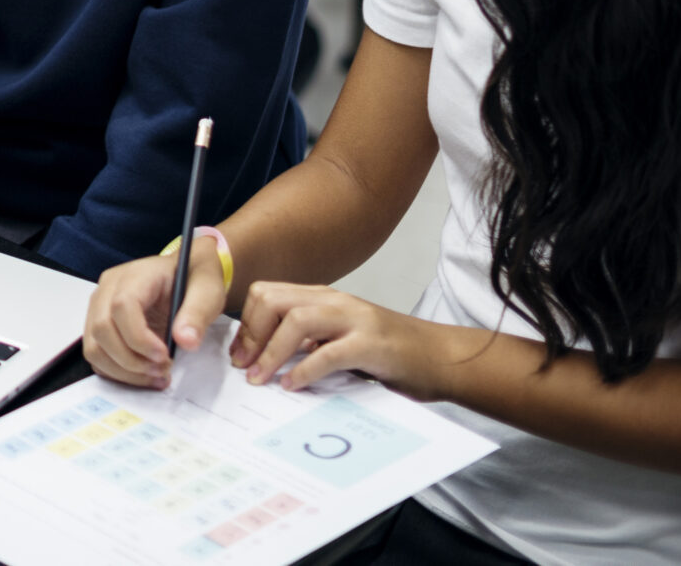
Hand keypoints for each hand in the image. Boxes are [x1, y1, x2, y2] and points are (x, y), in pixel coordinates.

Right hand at [83, 243, 231, 388]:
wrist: (186, 274)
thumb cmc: (194, 280)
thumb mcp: (207, 291)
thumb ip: (197, 314)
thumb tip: (185, 341)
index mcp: (135, 275)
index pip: (121, 306)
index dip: (139, 337)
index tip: (165, 356)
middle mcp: (109, 288)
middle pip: (102, 328)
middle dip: (131, 360)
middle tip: (163, 370)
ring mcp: (99, 306)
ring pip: (94, 347)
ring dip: (123, 371)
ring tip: (156, 375)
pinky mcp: (99, 324)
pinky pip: (97, 355)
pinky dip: (118, 373)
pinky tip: (144, 375)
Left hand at [231, 282, 448, 397]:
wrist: (441, 357)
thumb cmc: (390, 353)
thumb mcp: (341, 338)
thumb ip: (310, 340)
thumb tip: (266, 359)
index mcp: (324, 298)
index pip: (268, 294)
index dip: (246, 324)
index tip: (239, 355)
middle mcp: (336, 301)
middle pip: (274, 300)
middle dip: (251, 334)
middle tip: (245, 367)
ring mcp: (355, 319)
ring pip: (296, 320)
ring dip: (271, 352)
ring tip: (260, 379)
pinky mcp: (373, 344)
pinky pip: (329, 352)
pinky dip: (305, 370)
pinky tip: (293, 385)